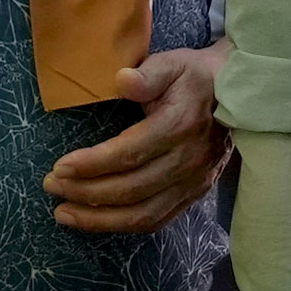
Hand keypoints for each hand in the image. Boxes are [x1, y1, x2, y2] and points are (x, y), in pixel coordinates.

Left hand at [44, 47, 231, 232]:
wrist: (239, 97)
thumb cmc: (194, 78)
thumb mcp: (173, 64)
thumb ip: (147, 74)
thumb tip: (122, 80)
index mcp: (179, 127)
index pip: (130, 153)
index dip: (92, 165)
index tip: (59, 167)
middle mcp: (187, 161)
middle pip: (130, 189)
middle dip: (85, 192)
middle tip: (50, 186)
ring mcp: (193, 184)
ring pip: (142, 214)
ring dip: (98, 219)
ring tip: (62, 213)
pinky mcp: (193, 196)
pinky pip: (156, 220)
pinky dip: (122, 226)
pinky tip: (94, 221)